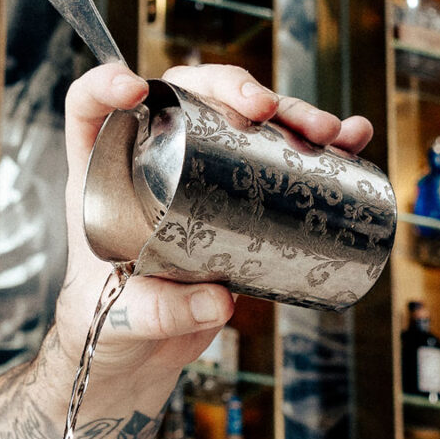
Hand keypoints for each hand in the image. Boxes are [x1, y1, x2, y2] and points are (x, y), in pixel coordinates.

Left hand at [56, 63, 374, 371]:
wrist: (138, 355)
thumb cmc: (108, 326)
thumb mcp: (124, 319)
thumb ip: (162, 312)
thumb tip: (219, 301)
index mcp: (99, 174)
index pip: (88, 106)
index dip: (103, 83)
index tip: (133, 89)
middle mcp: (148, 160)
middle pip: (185, 95)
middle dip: (232, 89)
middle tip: (265, 109)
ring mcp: (197, 173)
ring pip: (241, 119)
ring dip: (289, 113)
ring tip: (328, 129)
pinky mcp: (237, 196)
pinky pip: (278, 157)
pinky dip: (319, 145)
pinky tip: (352, 139)